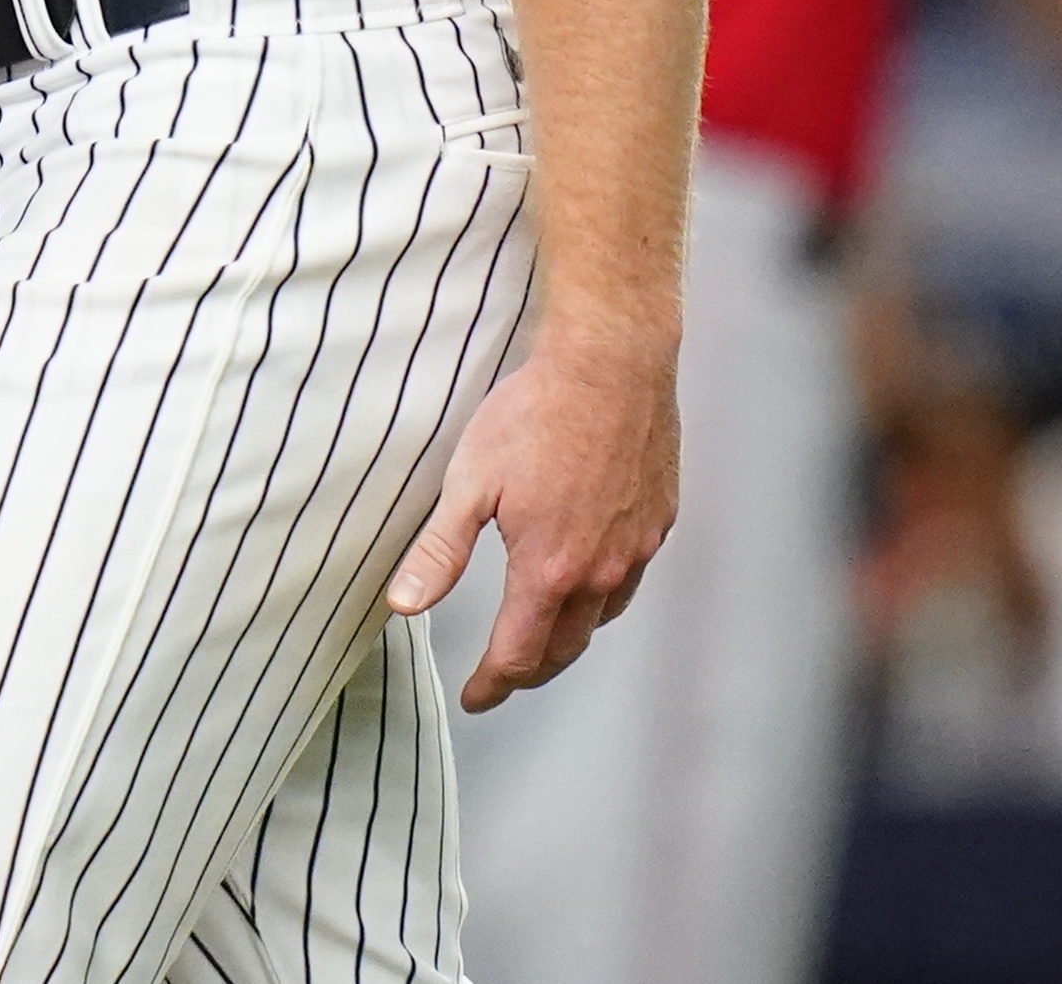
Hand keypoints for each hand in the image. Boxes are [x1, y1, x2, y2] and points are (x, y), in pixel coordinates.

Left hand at [384, 331, 678, 710]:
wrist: (612, 363)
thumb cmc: (537, 413)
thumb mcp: (470, 481)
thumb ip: (439, 551)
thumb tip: (403, 605)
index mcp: (548, 570)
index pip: (518, 656)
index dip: (492, 685)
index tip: (476, 697)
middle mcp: (599, 572)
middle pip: (564, 650)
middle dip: (529, 671)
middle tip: (505, 676)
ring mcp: (635, 548)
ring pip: (602, 618)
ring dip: (569, 638)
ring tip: (544, 635)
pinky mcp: (658, 520)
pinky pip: (630, 579)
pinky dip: (604, 597)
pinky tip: (590, 579)